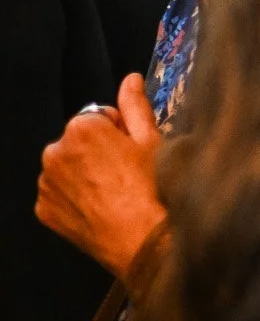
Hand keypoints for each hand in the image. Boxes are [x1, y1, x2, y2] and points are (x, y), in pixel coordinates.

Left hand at [37, 74, 166, 278]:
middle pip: (79, 142)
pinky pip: (59, 194)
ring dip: (84, 174)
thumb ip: (136, 106)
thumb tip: (130, 79)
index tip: (134, 152)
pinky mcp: (44, 209)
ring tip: (114, 194)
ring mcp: (46, 183)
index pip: (100, 117)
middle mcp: (54, 152)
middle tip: (126, 174)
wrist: (143, 240)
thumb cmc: (154, 189)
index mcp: (82, 129)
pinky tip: (99, 208)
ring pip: (67, 168)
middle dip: (97, 152)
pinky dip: (74, 198)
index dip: (121, 132)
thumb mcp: (153, 141)